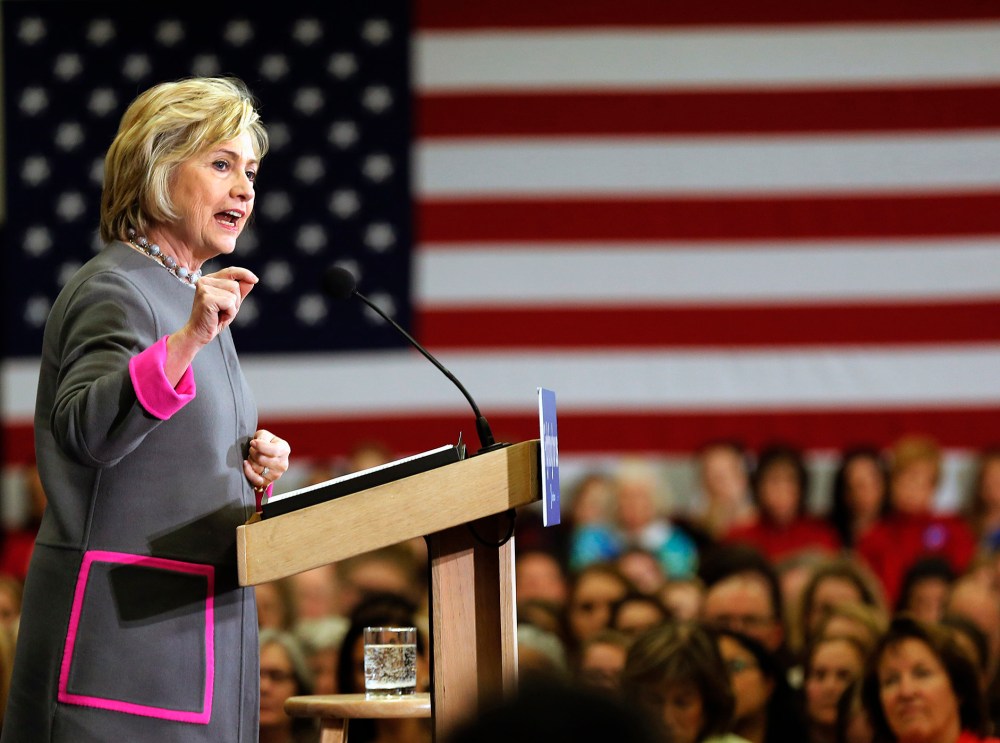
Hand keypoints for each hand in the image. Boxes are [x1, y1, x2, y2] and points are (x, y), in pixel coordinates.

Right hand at [164, 267, 258, 385]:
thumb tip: (251, 280)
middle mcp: (205, 281)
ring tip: (220, 313)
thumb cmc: (214, 319)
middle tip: (223, 311)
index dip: (244, 274)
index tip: (255, 280)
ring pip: (234, 294)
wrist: (198, 333)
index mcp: (209, 280)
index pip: (230, 271)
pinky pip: (230, 303)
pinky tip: (218, 317)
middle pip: (235, 285)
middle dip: (236, 301)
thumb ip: (240, 292)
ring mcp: (204, 288)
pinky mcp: (206, 298)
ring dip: (232, 308)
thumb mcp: (231, 303)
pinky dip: (229, 313)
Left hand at [244, 429, 290, 491]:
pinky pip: (256, 480)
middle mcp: (283, 464)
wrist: (267, 455)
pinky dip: (249, 472)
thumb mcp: (265, 435)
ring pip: (257, 468)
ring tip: (253, 457)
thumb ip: (262, 437)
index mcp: (284, 450)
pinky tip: (246, 465)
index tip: (252, 442)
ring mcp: (277, 474)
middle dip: (252, 452)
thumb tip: (255, 444)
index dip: (260, 446)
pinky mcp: (269, 481)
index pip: (273, 451)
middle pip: (261, 459)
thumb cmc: (266, 443)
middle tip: (252, 449)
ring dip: (250, 461)